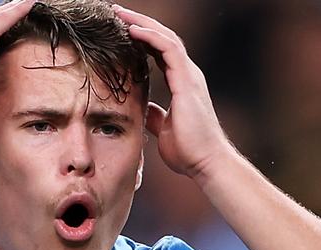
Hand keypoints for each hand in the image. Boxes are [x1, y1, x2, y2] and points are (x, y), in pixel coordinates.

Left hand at [113, 6, 234, 177]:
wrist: (204, 163)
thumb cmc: (188, 150)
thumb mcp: (164, 128)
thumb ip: (156, 115)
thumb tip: (144, 110)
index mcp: (181, 83)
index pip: (160, 51)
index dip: (141, 38)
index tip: (119, 30)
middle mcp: (187, 74)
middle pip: (162, 38)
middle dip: (139, 23)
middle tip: (116, 12)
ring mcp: (189, 76)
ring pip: (165, 37)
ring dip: (141, 23)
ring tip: (119, 14)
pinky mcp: (188, 82)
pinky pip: (169, 50)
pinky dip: (150, 37)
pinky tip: (132, 31)